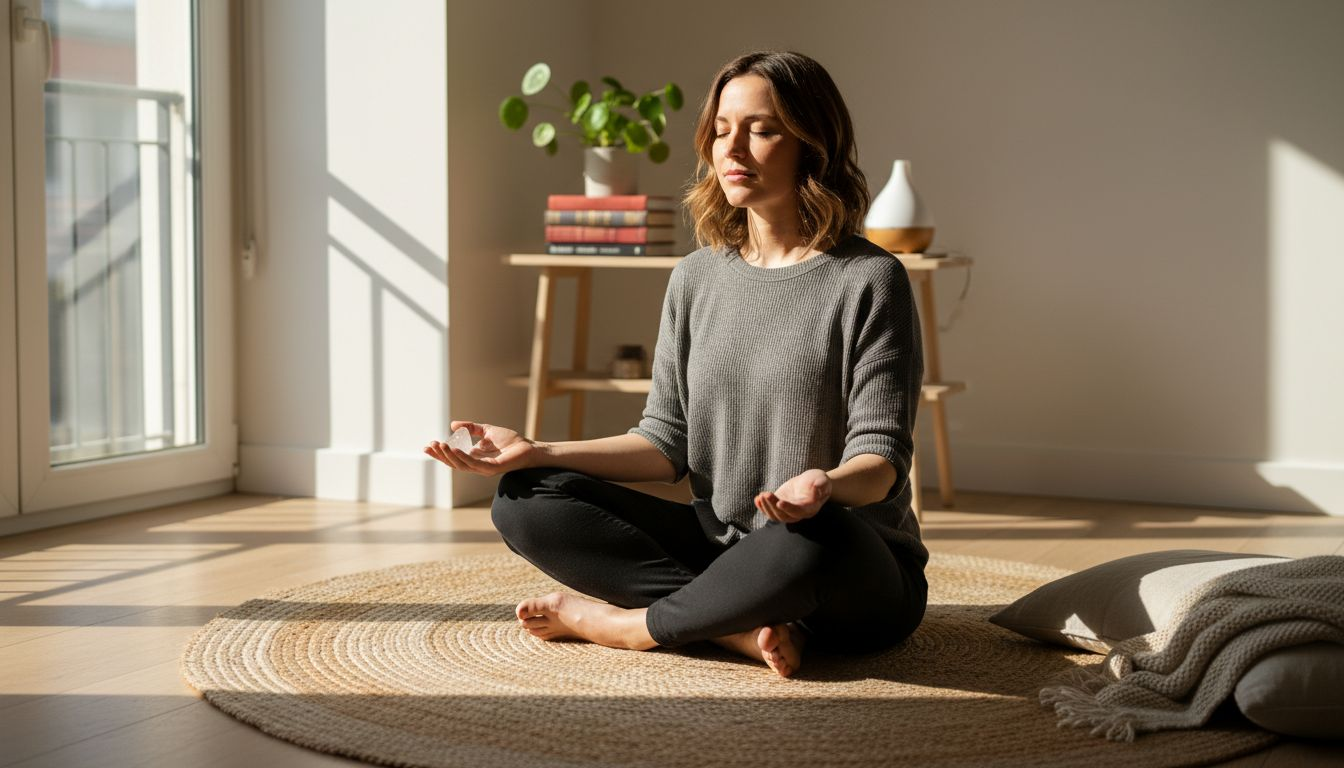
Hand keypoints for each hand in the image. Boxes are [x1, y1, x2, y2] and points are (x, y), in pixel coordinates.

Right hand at [424, 421, 539, 476]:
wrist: (529, 447)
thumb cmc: (510, 441)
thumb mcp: (486, 431)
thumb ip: (471, 428)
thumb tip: (453, 425)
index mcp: (474, 457)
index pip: (453, 457)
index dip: (440, 453)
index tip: (428, 445)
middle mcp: (477, 465)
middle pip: (454, 463)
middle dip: (441, 455)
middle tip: (430, 446)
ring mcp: (484, 468)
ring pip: (461, 465)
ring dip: (449, 456)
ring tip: (440, 445)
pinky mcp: (492, 468)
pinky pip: (474, 464)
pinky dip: (463, 457)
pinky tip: (454, 450)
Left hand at [754, 468, 831, 522]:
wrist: (811, 482)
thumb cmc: (818, 480)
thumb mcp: (822, 479)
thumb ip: (821, 484)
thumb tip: (818, 488)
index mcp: (810, 508)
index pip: (798, 511)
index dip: (789, 508)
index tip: (779, 502)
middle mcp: (798, 513)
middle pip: (784, 515)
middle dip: (773, 506)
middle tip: (766, 494)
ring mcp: (788, 512)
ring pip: (775, 515)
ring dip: (766, 507)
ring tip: (761, 495)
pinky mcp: (780, 507)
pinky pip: (770, 512)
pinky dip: (762, 507)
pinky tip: (757, 499)